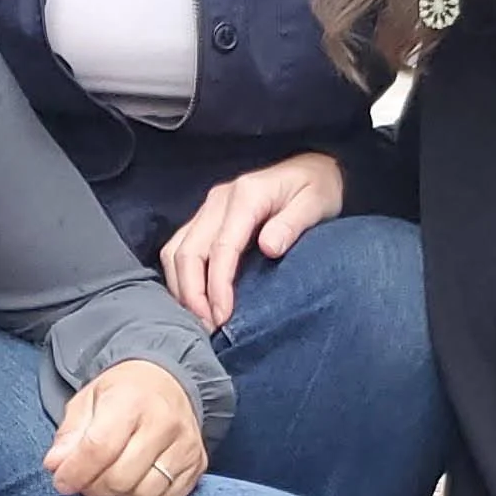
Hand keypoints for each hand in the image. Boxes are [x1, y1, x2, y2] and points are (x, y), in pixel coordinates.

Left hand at [44, 359, 206, 495]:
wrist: (168, 382)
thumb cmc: (123, 394)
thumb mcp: (87, 400)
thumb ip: (69, 434)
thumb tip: (55, 465)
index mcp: (131, 400)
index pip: (99, 448)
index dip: (75, 472)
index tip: (62, 482)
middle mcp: (164, 422)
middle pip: (120, 477)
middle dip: (94, 486)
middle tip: (86, 478)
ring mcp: (186, 444)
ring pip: (143, 492)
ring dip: (120, 493)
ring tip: (113, 475)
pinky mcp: (198, 463)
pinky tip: (137, 479)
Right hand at [160, 152, 344, 330]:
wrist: (313, 168)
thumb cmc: (318, 187)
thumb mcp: (316, 203)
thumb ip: (293, 223)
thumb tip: (269, 248)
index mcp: (246, 196)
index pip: (221, 247)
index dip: (217, 286)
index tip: (223, 317)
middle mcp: (219, 200)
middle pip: (188, 252)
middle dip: (193, 294)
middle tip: (207, 328)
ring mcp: (209, 208)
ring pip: (176, 251)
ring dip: (182, 288)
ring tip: (199, 320)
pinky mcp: (206, 218)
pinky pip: (181, 248)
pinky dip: (181, 277)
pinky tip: (195, 300)